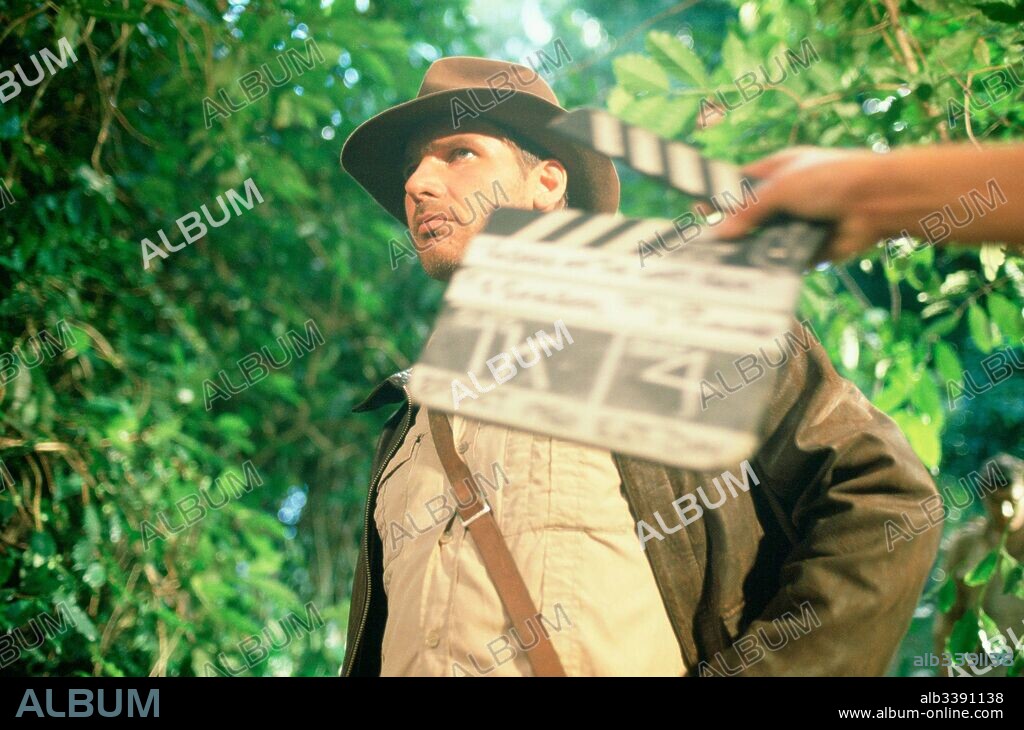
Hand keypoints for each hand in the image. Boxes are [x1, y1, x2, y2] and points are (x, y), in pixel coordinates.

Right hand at [714, 146, 882, 262]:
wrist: (877, 201)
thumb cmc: (831, 179)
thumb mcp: (781, 188)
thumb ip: (749, 210)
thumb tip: (722, 233)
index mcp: (778, 170)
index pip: (740, 183)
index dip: (720, 196)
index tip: (699, 211)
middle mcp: (787, 196)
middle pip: (750, 216)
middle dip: (732, 229)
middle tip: (705, 243)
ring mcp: (797, 223)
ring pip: (764, 240)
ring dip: (749, 249)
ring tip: (719, 264)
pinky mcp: (808, 249)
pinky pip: (783, 259)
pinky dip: (771, 265)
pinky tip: (748, 275)